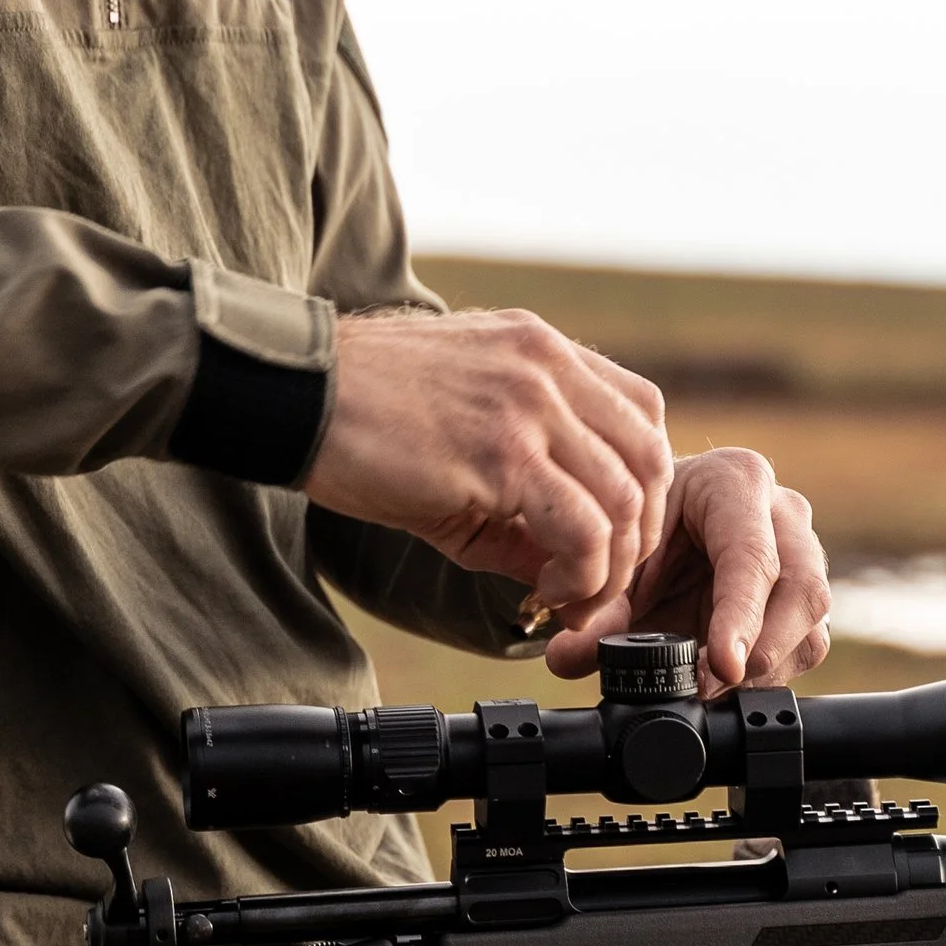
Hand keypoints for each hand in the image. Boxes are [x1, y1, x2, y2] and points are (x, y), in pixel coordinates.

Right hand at [308, 307, 673, 622]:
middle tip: (601, 581)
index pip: (640, 412)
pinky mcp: (501, 455)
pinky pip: (582, 527)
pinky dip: (581, 574)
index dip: (642, 485)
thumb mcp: (465, 434)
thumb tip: (565, 570)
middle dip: (640, 534)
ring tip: (569, 596)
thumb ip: (525, 487)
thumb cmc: (361, 416)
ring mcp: (530, 405)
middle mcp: (548, 366)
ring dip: (612, 565)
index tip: (610, 537)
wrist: (294, 397)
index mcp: (541, 349)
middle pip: (651, 457)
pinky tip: (544, 594)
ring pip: (627, 497)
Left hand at [537, 444, 830, 692]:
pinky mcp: (803, 597)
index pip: (752, 556)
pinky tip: (726, 683)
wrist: (656, 515)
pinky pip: (806, 644)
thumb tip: (569, 656)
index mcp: (735, 482)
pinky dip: (769, 675)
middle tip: (712, 686)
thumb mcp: (616, 558)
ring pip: (812, 624)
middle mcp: (783, 513)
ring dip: (767, 669)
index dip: (740, 617)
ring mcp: (803, 554)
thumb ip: (594, 608)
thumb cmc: (642, 522)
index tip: (723, 666)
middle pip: (802, 590)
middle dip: (763, 651)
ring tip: (710, 688)